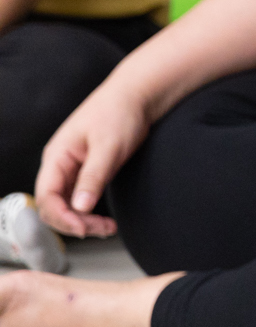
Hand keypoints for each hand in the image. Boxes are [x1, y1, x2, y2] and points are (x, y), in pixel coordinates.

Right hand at [34, 83, 150, 237]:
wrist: (138, 95)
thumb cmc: (120, 113)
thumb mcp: (108, 146)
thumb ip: (93, 176)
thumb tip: (80, 208)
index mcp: (57, 157)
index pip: (46, 196)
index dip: (61, 217)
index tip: (83, 228)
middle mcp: (60, 165)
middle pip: (54, 205)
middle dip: (74, 222)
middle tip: (102, 230)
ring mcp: (73, 169)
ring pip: (68, 205)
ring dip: (84, 220)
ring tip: (108, 229)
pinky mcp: (88, 171)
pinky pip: (81, 198)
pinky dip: (90, 212)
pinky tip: (106, 220)